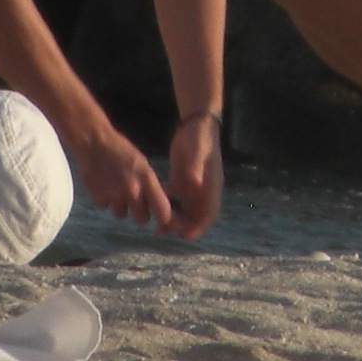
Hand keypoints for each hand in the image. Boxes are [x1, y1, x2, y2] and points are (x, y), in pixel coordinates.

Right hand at [66, 115, 174, 231]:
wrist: (94, 142)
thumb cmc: (121, 152)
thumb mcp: (142, 165)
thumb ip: (150, 186)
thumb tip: (158, 206)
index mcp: (147, 179)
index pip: (163, 211)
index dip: (163, 218)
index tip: (161, 218)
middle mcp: (133, 190)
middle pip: (142, 219)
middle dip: (139, 213)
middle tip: (134, 202)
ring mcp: (115, 195)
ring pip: (121, 214)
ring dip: (119, 206)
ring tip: (115, 187)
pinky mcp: (99, 198)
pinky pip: (105, 207)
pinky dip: (104, 200)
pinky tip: (102, 184)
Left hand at [164, 116, 223, 239]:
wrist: (195, 124)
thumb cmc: (200, 137)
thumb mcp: (198, 151)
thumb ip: (196, 167)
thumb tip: (195, 183)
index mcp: (211, 187)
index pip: (209, 214)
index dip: (199, 227)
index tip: (185, 236)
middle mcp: (202, 190)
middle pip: (194, 217)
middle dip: (181, 227)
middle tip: (163, 230)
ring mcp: (191, 187)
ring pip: (183, 211)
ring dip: (172, 220)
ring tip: (156, 229)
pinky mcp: (180, 180)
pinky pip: (173, 199)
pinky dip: (164, 205)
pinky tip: (149, 207)